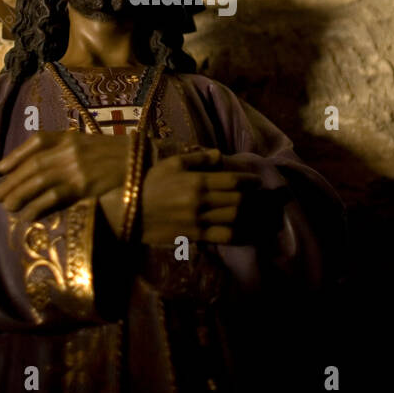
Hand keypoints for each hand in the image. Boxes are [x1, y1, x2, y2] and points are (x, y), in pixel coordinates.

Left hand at [0, 130, 130, 226]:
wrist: (144, 163)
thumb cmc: (116, 156)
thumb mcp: (89, 145)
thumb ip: (66, 149)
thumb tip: (39, 166)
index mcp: (71, 136)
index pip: (37, 142)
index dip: (16, 156)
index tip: (0, 169)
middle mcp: (70, 149)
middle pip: (33, 165)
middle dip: (12, 181)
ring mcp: (76, 168)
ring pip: (38, 181)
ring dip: (19, 195)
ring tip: (6, 206)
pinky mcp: (83, 186)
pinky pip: (53, 197)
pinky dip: (37, 206)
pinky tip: (28, 215)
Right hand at [138, 148, 266, 245]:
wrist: (128, 213)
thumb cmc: (149, 184)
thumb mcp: (171, 164)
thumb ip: (197, 158)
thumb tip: (220, 155)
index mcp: (196, 181)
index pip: (232, 180)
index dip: (250, 181)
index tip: (258, 181)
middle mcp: (201, 201)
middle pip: (238, 201)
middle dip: (255, 199)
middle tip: (264, 198)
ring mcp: (199, 221)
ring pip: (235, 220)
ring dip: (252, 217)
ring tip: (263, 215)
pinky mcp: (195, 236)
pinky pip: (224, 237)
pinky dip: (241, 235)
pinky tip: (250, 233)